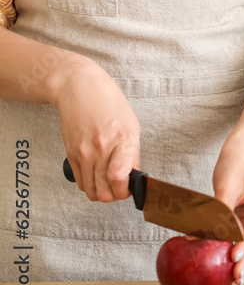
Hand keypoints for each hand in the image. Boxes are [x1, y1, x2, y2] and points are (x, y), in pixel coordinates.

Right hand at [53, 56, 140, 202]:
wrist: (78, 89)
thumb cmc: (108, 103)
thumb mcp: (132, 126)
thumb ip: (133, 154)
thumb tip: (133, 176)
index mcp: (123, 140)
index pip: (120, 177)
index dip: (126, 191)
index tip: (131, 188)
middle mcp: (102, 148)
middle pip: (105, 191)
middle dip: (116, 195)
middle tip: (121, 188)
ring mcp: (84, 152)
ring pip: (91, 190)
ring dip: (102, 192)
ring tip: (110, 183)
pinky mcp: (70, 154)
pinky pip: (80, 181)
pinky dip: (90, 184)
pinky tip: (97, 176)